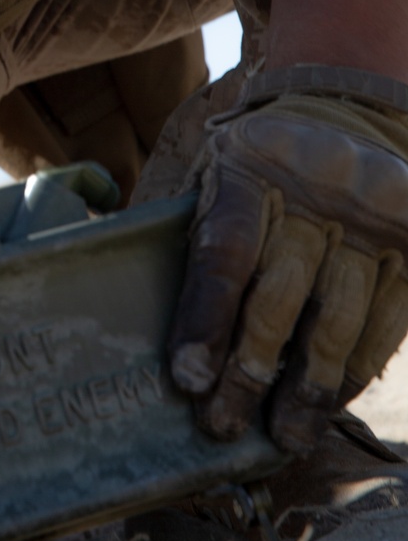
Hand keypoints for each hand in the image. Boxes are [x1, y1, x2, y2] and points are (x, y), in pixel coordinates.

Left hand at [169, 67, 407, 454]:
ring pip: (339, 323)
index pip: (226, 253)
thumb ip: (200, 228)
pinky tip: (329, 402)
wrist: (342, 104)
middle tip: (224, 425)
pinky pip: (387, 325)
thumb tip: (156, 316)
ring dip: (307, 390)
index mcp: (252, 166)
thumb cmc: (259, 157)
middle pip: (280, 298)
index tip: (188, 380)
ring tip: (285, 436)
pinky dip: (355, 370)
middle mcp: (318, 191)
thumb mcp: (219, 167)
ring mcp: (375, 218)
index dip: (205, 321)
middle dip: (249, 372)